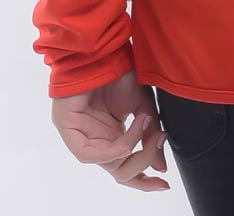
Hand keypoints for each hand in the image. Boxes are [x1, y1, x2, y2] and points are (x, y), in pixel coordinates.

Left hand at [51, 70, 170, 192]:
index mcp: (113, 136)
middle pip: (120, 171)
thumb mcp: (143, 107)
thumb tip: (162, 167)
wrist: (103, 49)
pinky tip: (125, 143)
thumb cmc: (120, 73)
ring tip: (147, 127)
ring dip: (133, 150)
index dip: (144, 180)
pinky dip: (110, 152)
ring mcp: (82, 136)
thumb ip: (149, 137)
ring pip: (108, 165)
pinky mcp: (68, 129)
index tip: (165, 184)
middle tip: (159, 141)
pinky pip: (88, 154)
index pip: (127, 167)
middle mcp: (98, 140)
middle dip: (143, 162)